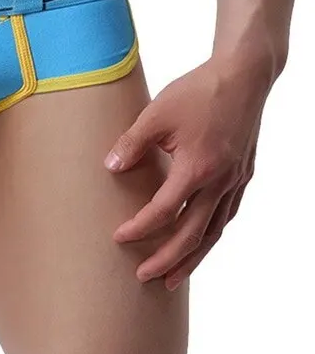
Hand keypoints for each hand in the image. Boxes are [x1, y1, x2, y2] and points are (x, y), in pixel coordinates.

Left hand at [104, 56, 268, 290]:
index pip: (164, 211)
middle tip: (143, 277)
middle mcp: (220, 182)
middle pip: (192, 235)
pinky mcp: (243, 174)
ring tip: (173, 277)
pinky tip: (201, 239)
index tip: (119, 237)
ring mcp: (236, 181)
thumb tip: (110, 167)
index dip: (140, 227)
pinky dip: (212, 233)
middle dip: (167, 259)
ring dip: (193, 257)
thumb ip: (132, 144)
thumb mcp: (156, 114)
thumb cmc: (198, 92)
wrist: (242, 76)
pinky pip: (227, 215)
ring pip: (214, 231)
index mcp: (197, 169)